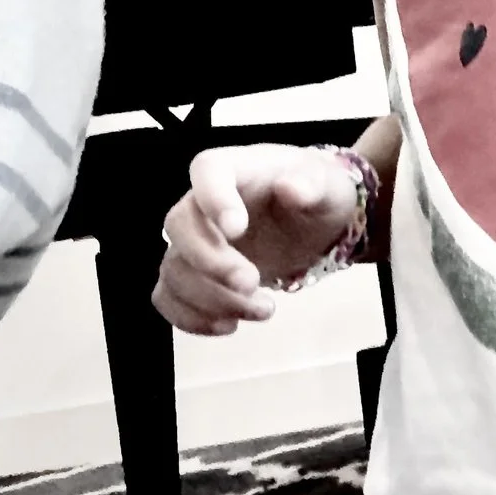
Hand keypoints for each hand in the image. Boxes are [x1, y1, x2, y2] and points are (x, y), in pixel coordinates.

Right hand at [152, 144, 357, 334]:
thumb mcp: (327, 185)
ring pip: (173, 269)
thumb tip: (292, 188)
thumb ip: (313, 185)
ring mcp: (193, 241)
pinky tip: (229, 325)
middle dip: (212, 262)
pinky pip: (167, 297)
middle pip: (179, 225)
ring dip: (211, 299)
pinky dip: (191, 318)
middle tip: (252, 282)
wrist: (310, 224)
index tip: (237, 229)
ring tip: (264, 309)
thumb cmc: (313, 194)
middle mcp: (203, 202)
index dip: (213, 199)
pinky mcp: (192, 275)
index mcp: (235, 168)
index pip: (207, 169)